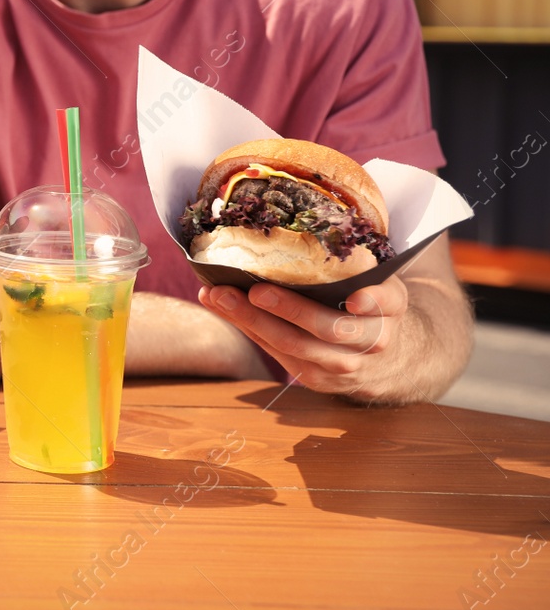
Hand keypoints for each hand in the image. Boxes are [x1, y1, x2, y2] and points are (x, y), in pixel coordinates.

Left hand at [198, 275, 412, 400]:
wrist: (387, 361)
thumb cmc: (368, 307)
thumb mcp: (377, 283)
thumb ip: (353, 266)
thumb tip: (292, 230)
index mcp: (391, 307)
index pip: (388, 302)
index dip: (373, 302)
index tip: (356, 301)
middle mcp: (373, 340)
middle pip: (330, 328)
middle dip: (290, 309)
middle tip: (256, 290)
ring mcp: (345, 365)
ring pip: (295, 346)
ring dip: (251, 320)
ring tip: (218, 295)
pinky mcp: (318, 379)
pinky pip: (278, 355)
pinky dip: (246, 329)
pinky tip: (220, 307)